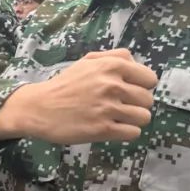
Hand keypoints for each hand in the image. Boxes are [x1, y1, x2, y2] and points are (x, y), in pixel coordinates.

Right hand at [0, 50, 156, 144]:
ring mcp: (108, 109)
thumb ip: (115, 57)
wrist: (39, 107)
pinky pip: (133, 133)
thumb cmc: (65, 84)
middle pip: (148, 100)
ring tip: (118, 118)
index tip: (130, 92)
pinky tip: (114, 128)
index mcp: (112, 66)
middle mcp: (113, 86)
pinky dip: (127, 132)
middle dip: (137, 104)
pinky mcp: (103, 129)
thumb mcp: (89, 61)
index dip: (142, 86)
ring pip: (144, 117)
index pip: (150, 79)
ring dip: (134, 120)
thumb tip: (137, 65)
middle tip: (121, 107)